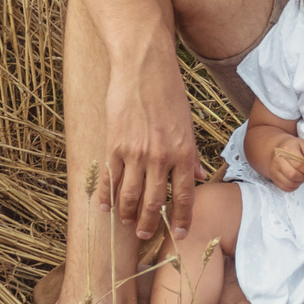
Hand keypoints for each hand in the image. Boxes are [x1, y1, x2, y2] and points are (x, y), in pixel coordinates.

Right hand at [103, 37, 208, 239]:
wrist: (143, 68)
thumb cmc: (169, 93)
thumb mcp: (188, 124)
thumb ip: (190, 155)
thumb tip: (197, 177)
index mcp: (183, 152)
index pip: (183, 196)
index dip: (181, 218)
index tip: (179, 234)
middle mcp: (160, 157)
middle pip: (153, 202)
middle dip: (150, 223)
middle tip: (147, 235)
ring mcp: (135, 153)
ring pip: (130, 196)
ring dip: (128, 215)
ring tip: (128, 224)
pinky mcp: (114, 145)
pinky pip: (110, 179)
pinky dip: (107, 196)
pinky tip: (106, 207)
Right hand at [262, 134, 303, 191]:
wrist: (277, 148)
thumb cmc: (292, 147)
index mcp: (286, 149)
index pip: (299, 164)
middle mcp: (277, 160)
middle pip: (293, 175)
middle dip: (303, 176)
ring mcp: (274, 170)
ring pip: (290, 183)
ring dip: (299, 181)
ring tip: (301, 174)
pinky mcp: (274, 178)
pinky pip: (286, 188)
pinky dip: (294, 186)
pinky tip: (295, 179)